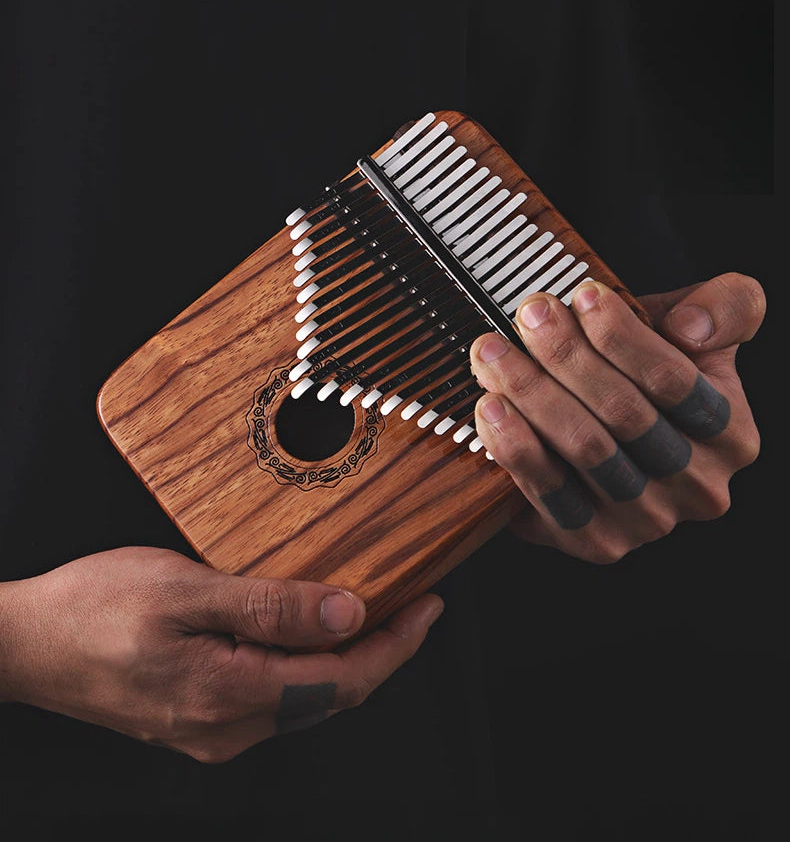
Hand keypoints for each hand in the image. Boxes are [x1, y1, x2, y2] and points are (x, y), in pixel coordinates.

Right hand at [0, 547, 442, 761]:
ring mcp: (214, 730)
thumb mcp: (185, 592)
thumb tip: (345, 614)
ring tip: (375, 612)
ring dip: (346, 659)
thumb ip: (270, 607)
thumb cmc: (94, 609)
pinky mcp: (199, 718)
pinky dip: (308, 667)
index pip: (344, 681)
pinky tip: (312, 634)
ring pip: (306, 699)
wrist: (25, 644)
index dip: (395, 645)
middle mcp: (230, 727)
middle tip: (414, 604)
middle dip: (382, 651)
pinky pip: (276, 697)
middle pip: (333, 696)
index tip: (428, 606)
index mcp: (232, 695)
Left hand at [470, 272, 765, 562]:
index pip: (672, 380)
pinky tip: (490, 408)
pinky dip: (516, 448)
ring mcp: (645, 521)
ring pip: (584, 451)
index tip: (580, 295)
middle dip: (565, 357)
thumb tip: (690, 326)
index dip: (621, 335)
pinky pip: (549, 495)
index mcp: (730, 434)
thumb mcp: (703, 330)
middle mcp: (696, 487)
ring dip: (531, 394)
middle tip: (527, 315)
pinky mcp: (594, 542)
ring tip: (493, 352)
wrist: (610, 429)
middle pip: (622, 414)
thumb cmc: (651, 372)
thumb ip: (727, 307)